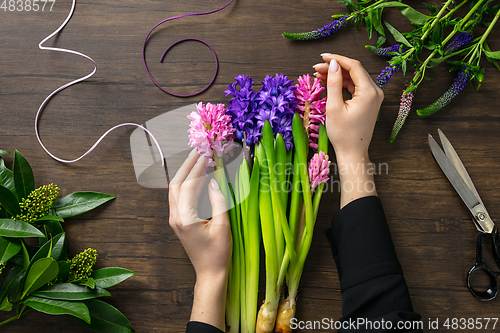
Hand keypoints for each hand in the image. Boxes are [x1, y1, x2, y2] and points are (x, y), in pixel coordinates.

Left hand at [168, 149, 230, 329]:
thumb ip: (218, 201)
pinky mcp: (179, 221)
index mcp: (185, 218)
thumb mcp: (222, 226)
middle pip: (176, 184)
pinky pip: (179, 197)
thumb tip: (214, 181)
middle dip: (186, 166)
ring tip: (198, 159)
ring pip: (175, 189)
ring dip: (186, 173)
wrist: (209, 273)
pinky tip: (198, 177)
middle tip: (198, 151)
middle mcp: (176, 217)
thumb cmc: (218, 253)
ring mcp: (175, 219)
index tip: (206, 155)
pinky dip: (187, 184)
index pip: (188, 186)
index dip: (197, 169)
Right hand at [314, 54, 382, 207]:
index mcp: (369, 92)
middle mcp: (375, 92)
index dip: (337, 59)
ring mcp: (373, 97)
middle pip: (354, 71)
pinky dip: (343, 83)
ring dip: (337, 75)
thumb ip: (333, 83)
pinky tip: (329, 82)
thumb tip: (332, 64)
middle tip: (316, 67)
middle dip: (335, 67)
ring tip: (319, 74)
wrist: (353, 153)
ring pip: (354, 78)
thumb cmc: (343, 134)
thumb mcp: (334, 107)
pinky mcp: (369, 102)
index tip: (322, 56)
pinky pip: (355, 87)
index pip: (354, 66)